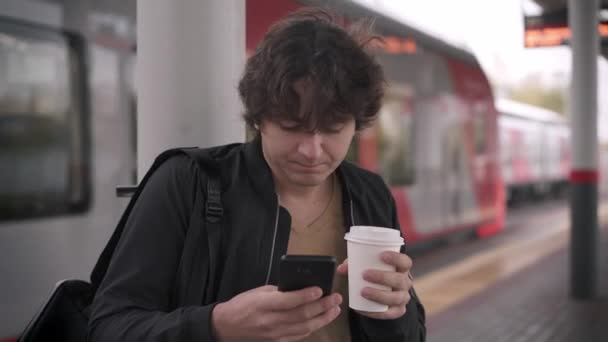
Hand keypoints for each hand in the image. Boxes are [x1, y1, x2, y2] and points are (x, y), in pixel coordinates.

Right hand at [211, 285, 341, 341]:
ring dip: (322, 319)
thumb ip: (278, 291)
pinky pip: (299, 335)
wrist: (226, 327)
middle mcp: (270, 321)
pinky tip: (321, 320)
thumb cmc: (241, 306)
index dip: (306, 296)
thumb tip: (300, 288)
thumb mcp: (258, 292)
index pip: (288, 301)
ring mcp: (274, 334)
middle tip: (335, 298)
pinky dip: (312, 328)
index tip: (321, 289)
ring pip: (304, 328)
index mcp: (263, 305)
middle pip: (301, 315)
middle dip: (321, 306)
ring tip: (334, 309)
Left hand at [337, 251, 412, 319]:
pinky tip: (365, 309)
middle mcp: (405, 282)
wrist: (383, 291)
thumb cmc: (375, 273)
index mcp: (401, 268)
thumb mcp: (367, 266)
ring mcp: (403, 297)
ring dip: (380, 294)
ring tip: (363, 291)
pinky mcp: (398, 310)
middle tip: (365, 274)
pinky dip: (377, 312)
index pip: (405, 261)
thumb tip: (341, 268)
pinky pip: (391, 313)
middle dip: (383, 277)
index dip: (396, 258)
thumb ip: (354, 264)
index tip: (381, 255)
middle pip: (400, 280)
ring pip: (397, 297)